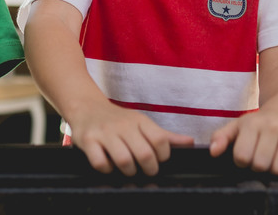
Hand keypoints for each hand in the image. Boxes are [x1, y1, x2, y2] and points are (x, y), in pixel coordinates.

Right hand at [68, 100, 194, 175]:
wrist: (87, 107)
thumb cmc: (118, 119)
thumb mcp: (142, 123)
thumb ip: (165, 136)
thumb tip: (190, 142)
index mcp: (139, 121)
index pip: (161, 140)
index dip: (163, 156)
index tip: (158, 159)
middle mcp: (123, 126)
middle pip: (144, 154)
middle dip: (149, 169)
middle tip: (146, 170)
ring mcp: (105, 133)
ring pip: (124, 160)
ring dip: (129, 171)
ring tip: (129, 169)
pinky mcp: (88, 140)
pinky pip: (100, 162)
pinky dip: (106, 168)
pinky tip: (108, 164)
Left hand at [208, 107, 277, 174]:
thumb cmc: (261, 121)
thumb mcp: (239, 125)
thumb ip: (221, 137)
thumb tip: (213, 152)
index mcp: (253, 124)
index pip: (242, 157)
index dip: (242, 160)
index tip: (247, 153)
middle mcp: (273, 127)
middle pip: (260, 165)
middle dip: (259, 166)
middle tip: (262, 156)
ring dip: (276, 167)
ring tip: (275, 156)